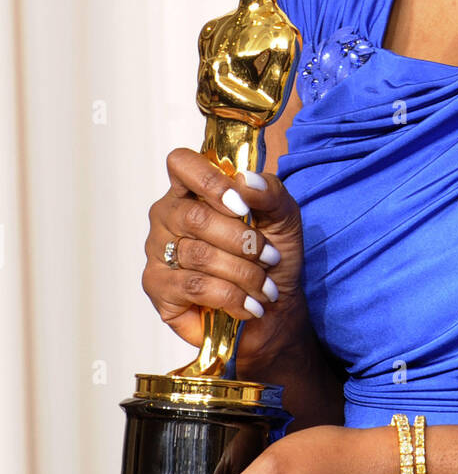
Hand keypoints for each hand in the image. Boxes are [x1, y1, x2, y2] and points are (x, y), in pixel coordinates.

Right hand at [142, 147, 309, 367]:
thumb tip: (245, 180)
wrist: (273, 309)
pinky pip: (194, 287)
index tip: (242, 207)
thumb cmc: (272, 256)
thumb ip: (269, 191)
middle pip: (196, 216)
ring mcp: (158, 251)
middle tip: (270, 258)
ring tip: (265, 287)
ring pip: (199, 255)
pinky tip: (248, 305)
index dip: (211, 182)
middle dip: (243, 241)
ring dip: (244, 273)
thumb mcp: (284, 217)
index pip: (182, 163)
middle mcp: (167, 216)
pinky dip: (231, 297)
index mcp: (193, 189)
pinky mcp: (157, 288)